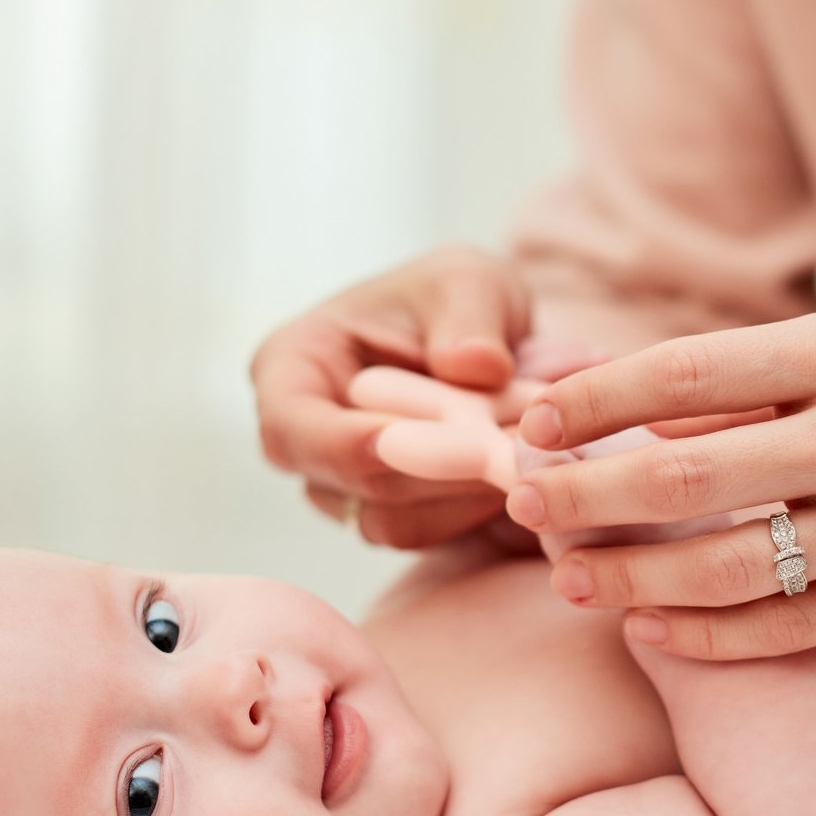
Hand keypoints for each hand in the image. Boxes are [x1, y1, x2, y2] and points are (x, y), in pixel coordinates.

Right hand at [251, 246, 543, 549]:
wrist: (484, 338)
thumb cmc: (456, 298)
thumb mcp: (469, 281)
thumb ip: (470, 317)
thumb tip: (477, 366)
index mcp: (292, 368)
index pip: (291, 428)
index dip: (346, 446)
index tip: (409, 442)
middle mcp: (306, 438)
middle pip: (352, 484)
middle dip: (436, 468)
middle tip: (512, 442)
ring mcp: (346, 486)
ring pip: (395, 522)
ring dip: (467, 492)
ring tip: (525, 446)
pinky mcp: (394, 514)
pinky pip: (432, 535)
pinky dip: (479, 506)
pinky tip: (519, 468)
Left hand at [504, 311, 815, 656]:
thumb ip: (759, 374)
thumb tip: (618, 393)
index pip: (686, 372)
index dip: (593, 401)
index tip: (534, 420)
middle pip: (687, 474)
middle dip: (584, 494)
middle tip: (521, 504)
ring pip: (730, 567)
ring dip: (631, 578)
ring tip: (570, 579)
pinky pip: (793, 629)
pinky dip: (711, 638)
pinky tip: (653, 631)